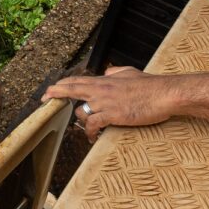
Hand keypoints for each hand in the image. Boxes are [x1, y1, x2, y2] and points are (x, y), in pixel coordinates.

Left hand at [42, 66, 176, 141]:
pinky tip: (92, 137)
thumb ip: (116, 72)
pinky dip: (89, 132)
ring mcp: (105, 102)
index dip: (60, 85)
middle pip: (70, 90)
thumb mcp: (130, 72)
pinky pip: (92, 124)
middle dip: (54, 95)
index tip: (49, 90)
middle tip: (43, 100)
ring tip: (88, 129)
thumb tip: (107, 72)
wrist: (164, 94)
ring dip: (82, 121)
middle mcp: (101, 90)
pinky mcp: (112, 115)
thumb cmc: (150, 85)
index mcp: (105, 80)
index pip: (76, 81)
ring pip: (81, 111)